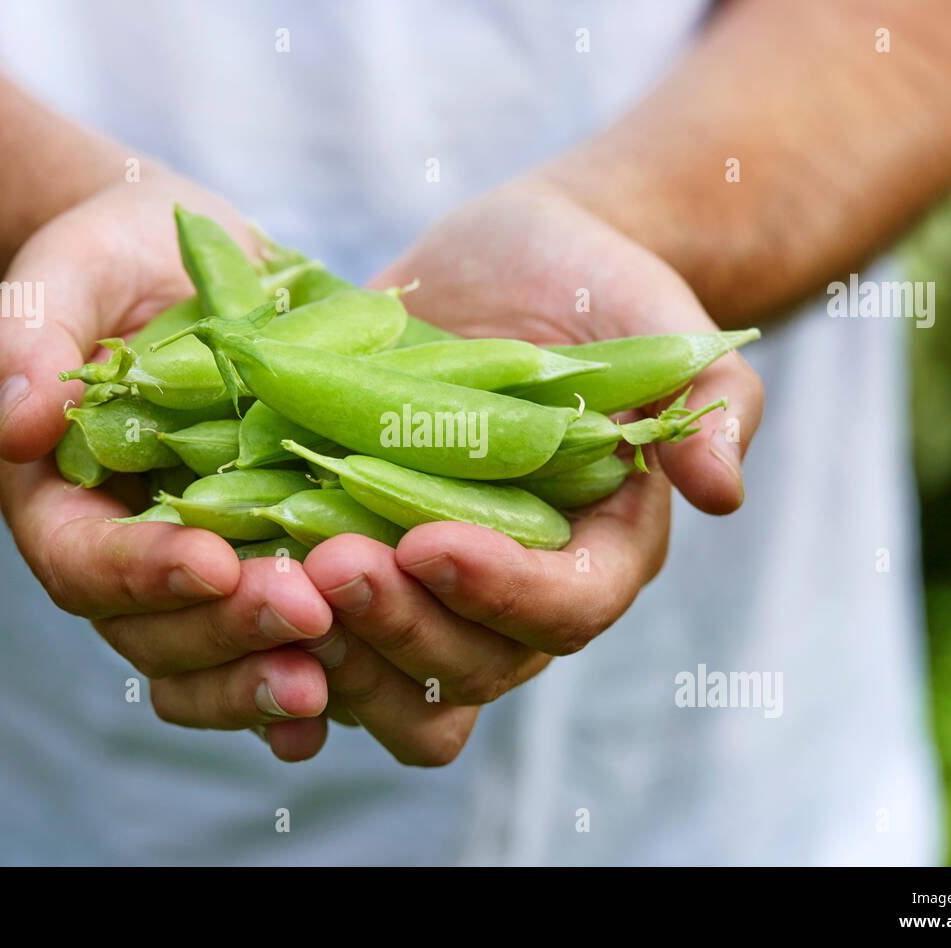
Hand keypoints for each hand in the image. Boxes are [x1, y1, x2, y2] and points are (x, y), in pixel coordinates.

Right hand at [0, 174, 337, 761]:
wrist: (189, 267)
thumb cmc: (115, 262)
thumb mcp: (67, 274)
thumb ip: (27, 339)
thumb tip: (19, 424)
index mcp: (64, 502)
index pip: (85, 562)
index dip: (141, 572)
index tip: (210, 560)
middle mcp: (129, 558)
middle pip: (157, 633)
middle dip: (229, 629)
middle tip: (308, 611)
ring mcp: (202, 574)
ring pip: (216, 659)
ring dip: (270, 673)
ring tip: (335, 669)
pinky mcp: (268, 568)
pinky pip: (275, 647)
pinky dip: (308, 676)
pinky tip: (355, 685)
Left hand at [299, 177, 763, 764]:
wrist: (513, 268)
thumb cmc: (598, 291)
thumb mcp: (661, 326)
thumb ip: (710, 401)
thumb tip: (725, 489)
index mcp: (600, 551)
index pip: (568, 610)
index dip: (503, 594)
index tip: (429, 541)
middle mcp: (517, 591)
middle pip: (472, 665)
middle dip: (400, 625)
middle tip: (330, 561)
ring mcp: (435, 587)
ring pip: (393, 675)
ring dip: (332, 646)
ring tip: (265, 581)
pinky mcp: (366, 558)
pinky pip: (327, 635)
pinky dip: (280, 634)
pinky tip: (225, 597)